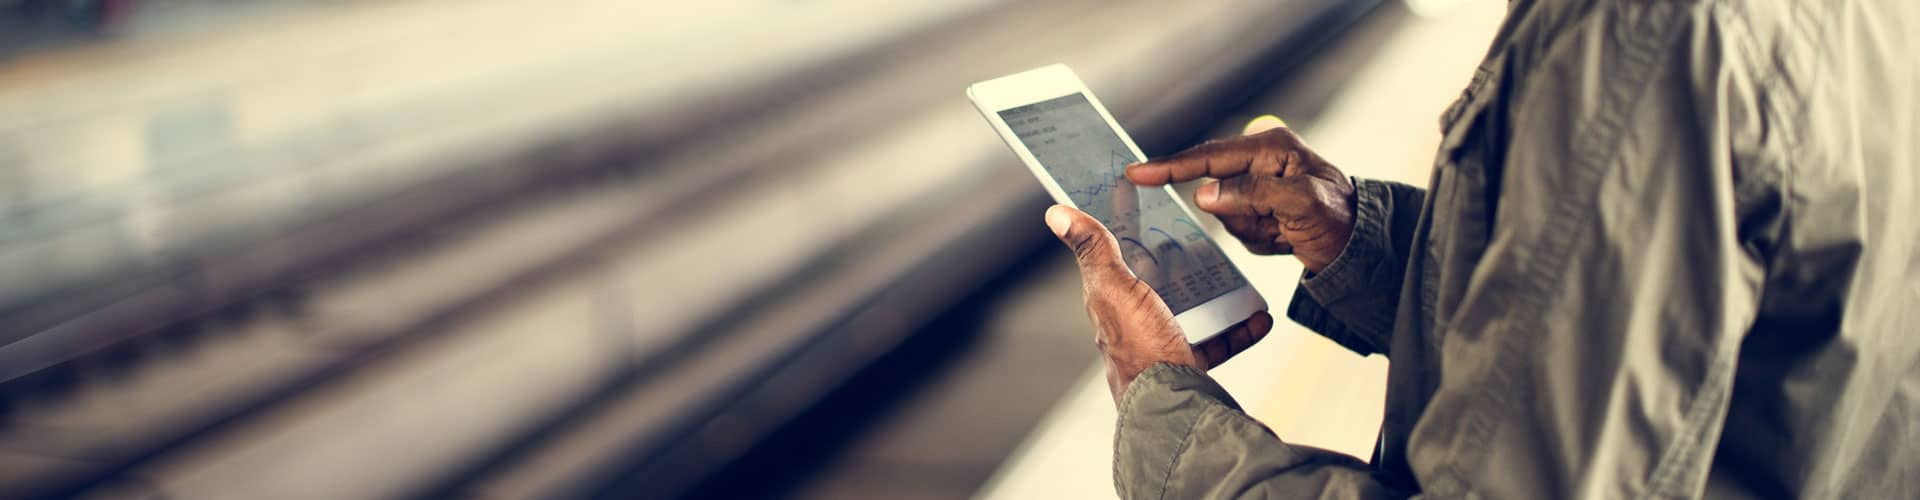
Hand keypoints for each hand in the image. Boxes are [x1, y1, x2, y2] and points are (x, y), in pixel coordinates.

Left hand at [1046, 205, 1273, 402]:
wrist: (1173, 410)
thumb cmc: (1141, 351)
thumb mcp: (1116, 290)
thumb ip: (1094, 251)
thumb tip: (1057, 213)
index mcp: (1110, 303)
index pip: (1112, 255)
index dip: (1121, 225)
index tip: (1137, 198)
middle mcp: (1132, 325)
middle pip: (1154, 283)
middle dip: (1175, 260)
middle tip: (1197, 234)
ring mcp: (1161, 346)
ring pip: (1187, 310)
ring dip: (1210, 291)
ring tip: (1228, 271)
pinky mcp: (1190, 366)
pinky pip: (1217, 341)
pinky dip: (1238, 328)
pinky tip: (1256, 317)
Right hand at [1124, 118, 1354, 272]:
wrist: (1362, 248)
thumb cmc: (1340, 218)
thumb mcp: (1300, 203)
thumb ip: (1250, 194)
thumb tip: (1204, 194)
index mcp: (1270, 147)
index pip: (1210, 156)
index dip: (1171, 166)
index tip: (1138, 173)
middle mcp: (1261, 161)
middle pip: (1216, 189)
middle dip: (1242, 215)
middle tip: (1276, 224)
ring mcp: (1259, 186)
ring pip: (1225, 214)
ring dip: (1254, 230)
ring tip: (1287, 231)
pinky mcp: (1260, 208)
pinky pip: (1238, 228)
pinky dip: (1261, 238)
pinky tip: (1286, 236)